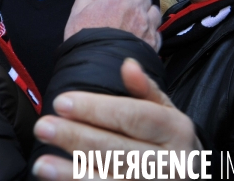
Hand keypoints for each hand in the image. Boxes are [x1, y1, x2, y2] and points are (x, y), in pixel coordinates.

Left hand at [32, 59, 201, 179]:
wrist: (193, 178)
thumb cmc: (169, 139)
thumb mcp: (166, 111)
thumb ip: (145, 90)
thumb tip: (128, 65)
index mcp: (176, 131)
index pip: (132, 116)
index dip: (96, 109)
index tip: (61, 101)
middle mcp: (171, 164)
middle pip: (117, 150)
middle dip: (76, 138)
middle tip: (42, 126)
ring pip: (110, 180)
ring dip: (72, 173)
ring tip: (41, 164)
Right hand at [63, 0, 161, 50]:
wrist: (100, 69)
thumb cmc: (85, 41)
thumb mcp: (76, 17)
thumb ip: (84, 0)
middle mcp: (135, 9)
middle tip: (129, 0)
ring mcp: (146, 26)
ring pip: (154, 10)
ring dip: (147, 10)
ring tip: (140, 16)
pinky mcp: (153, 43)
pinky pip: (157, 31)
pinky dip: (151, 30)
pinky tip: (144, 34)